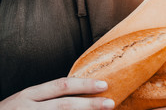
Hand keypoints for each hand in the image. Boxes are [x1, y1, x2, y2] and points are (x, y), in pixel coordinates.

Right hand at [0, 77, 114, 109]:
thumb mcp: (26, 100)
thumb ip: (48, 96)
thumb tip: (80, 94)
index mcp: (29, 94)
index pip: (61, 86)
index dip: (84, 85)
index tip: (104, 85)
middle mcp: (30, 108)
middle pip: (65, 105)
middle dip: (90, 104)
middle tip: (110, 103)